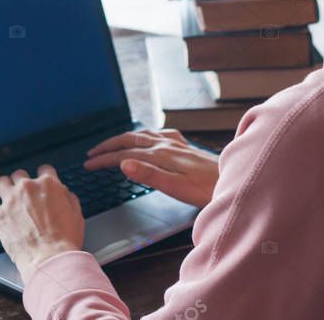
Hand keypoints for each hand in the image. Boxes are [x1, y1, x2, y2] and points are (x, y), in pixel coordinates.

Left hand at [0, 165, 83, 281]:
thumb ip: (68, 199)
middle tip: (24, 195)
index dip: (43, 177)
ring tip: (5, 196)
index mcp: (49, 185)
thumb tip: (64, 194)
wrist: (51, 258)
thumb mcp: (77, 215)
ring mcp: (11, 201)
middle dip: (22, 184)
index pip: (44, 169)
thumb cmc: (65, 240)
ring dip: (3, 188)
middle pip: (20, 175)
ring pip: (0, 182)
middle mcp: (28, 188)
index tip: (41, 183)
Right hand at [84, 129, 218, 207]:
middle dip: (108, 146)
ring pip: (143, 135)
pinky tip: (148, 138)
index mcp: (161, 155)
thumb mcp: (176, 187)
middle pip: (130, 140)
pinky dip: (144, 135)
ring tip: (112, 144)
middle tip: (92, 154)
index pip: (124, 155)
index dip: (104, 159)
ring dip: (124, 138)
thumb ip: (149, 175)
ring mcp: (177, 143)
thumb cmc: (207, 190)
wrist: (234, 182)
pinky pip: (158, 134)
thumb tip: (123, 164)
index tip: (88, 165)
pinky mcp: (185, 147)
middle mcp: (167, 144)